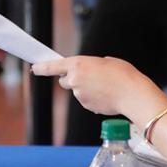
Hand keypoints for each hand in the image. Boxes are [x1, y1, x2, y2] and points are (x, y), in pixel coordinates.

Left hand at [32, 56, 166, 120]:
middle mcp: (75, 79)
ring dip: (86, 89)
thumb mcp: (106, 61)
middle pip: (65, 80)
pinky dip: (92, 98)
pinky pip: (86, 100)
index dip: (42, 67)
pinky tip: (105, 95)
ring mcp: (79, 94)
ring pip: (77, 91)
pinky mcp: (86, 105)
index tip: (34, 68)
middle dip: (72, 79)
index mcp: (78, 64)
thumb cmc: (123, 75)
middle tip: (89, 77)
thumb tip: (89, 73)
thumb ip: (91, 65)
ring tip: (104, 86)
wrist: (132, 94)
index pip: (53, 66)